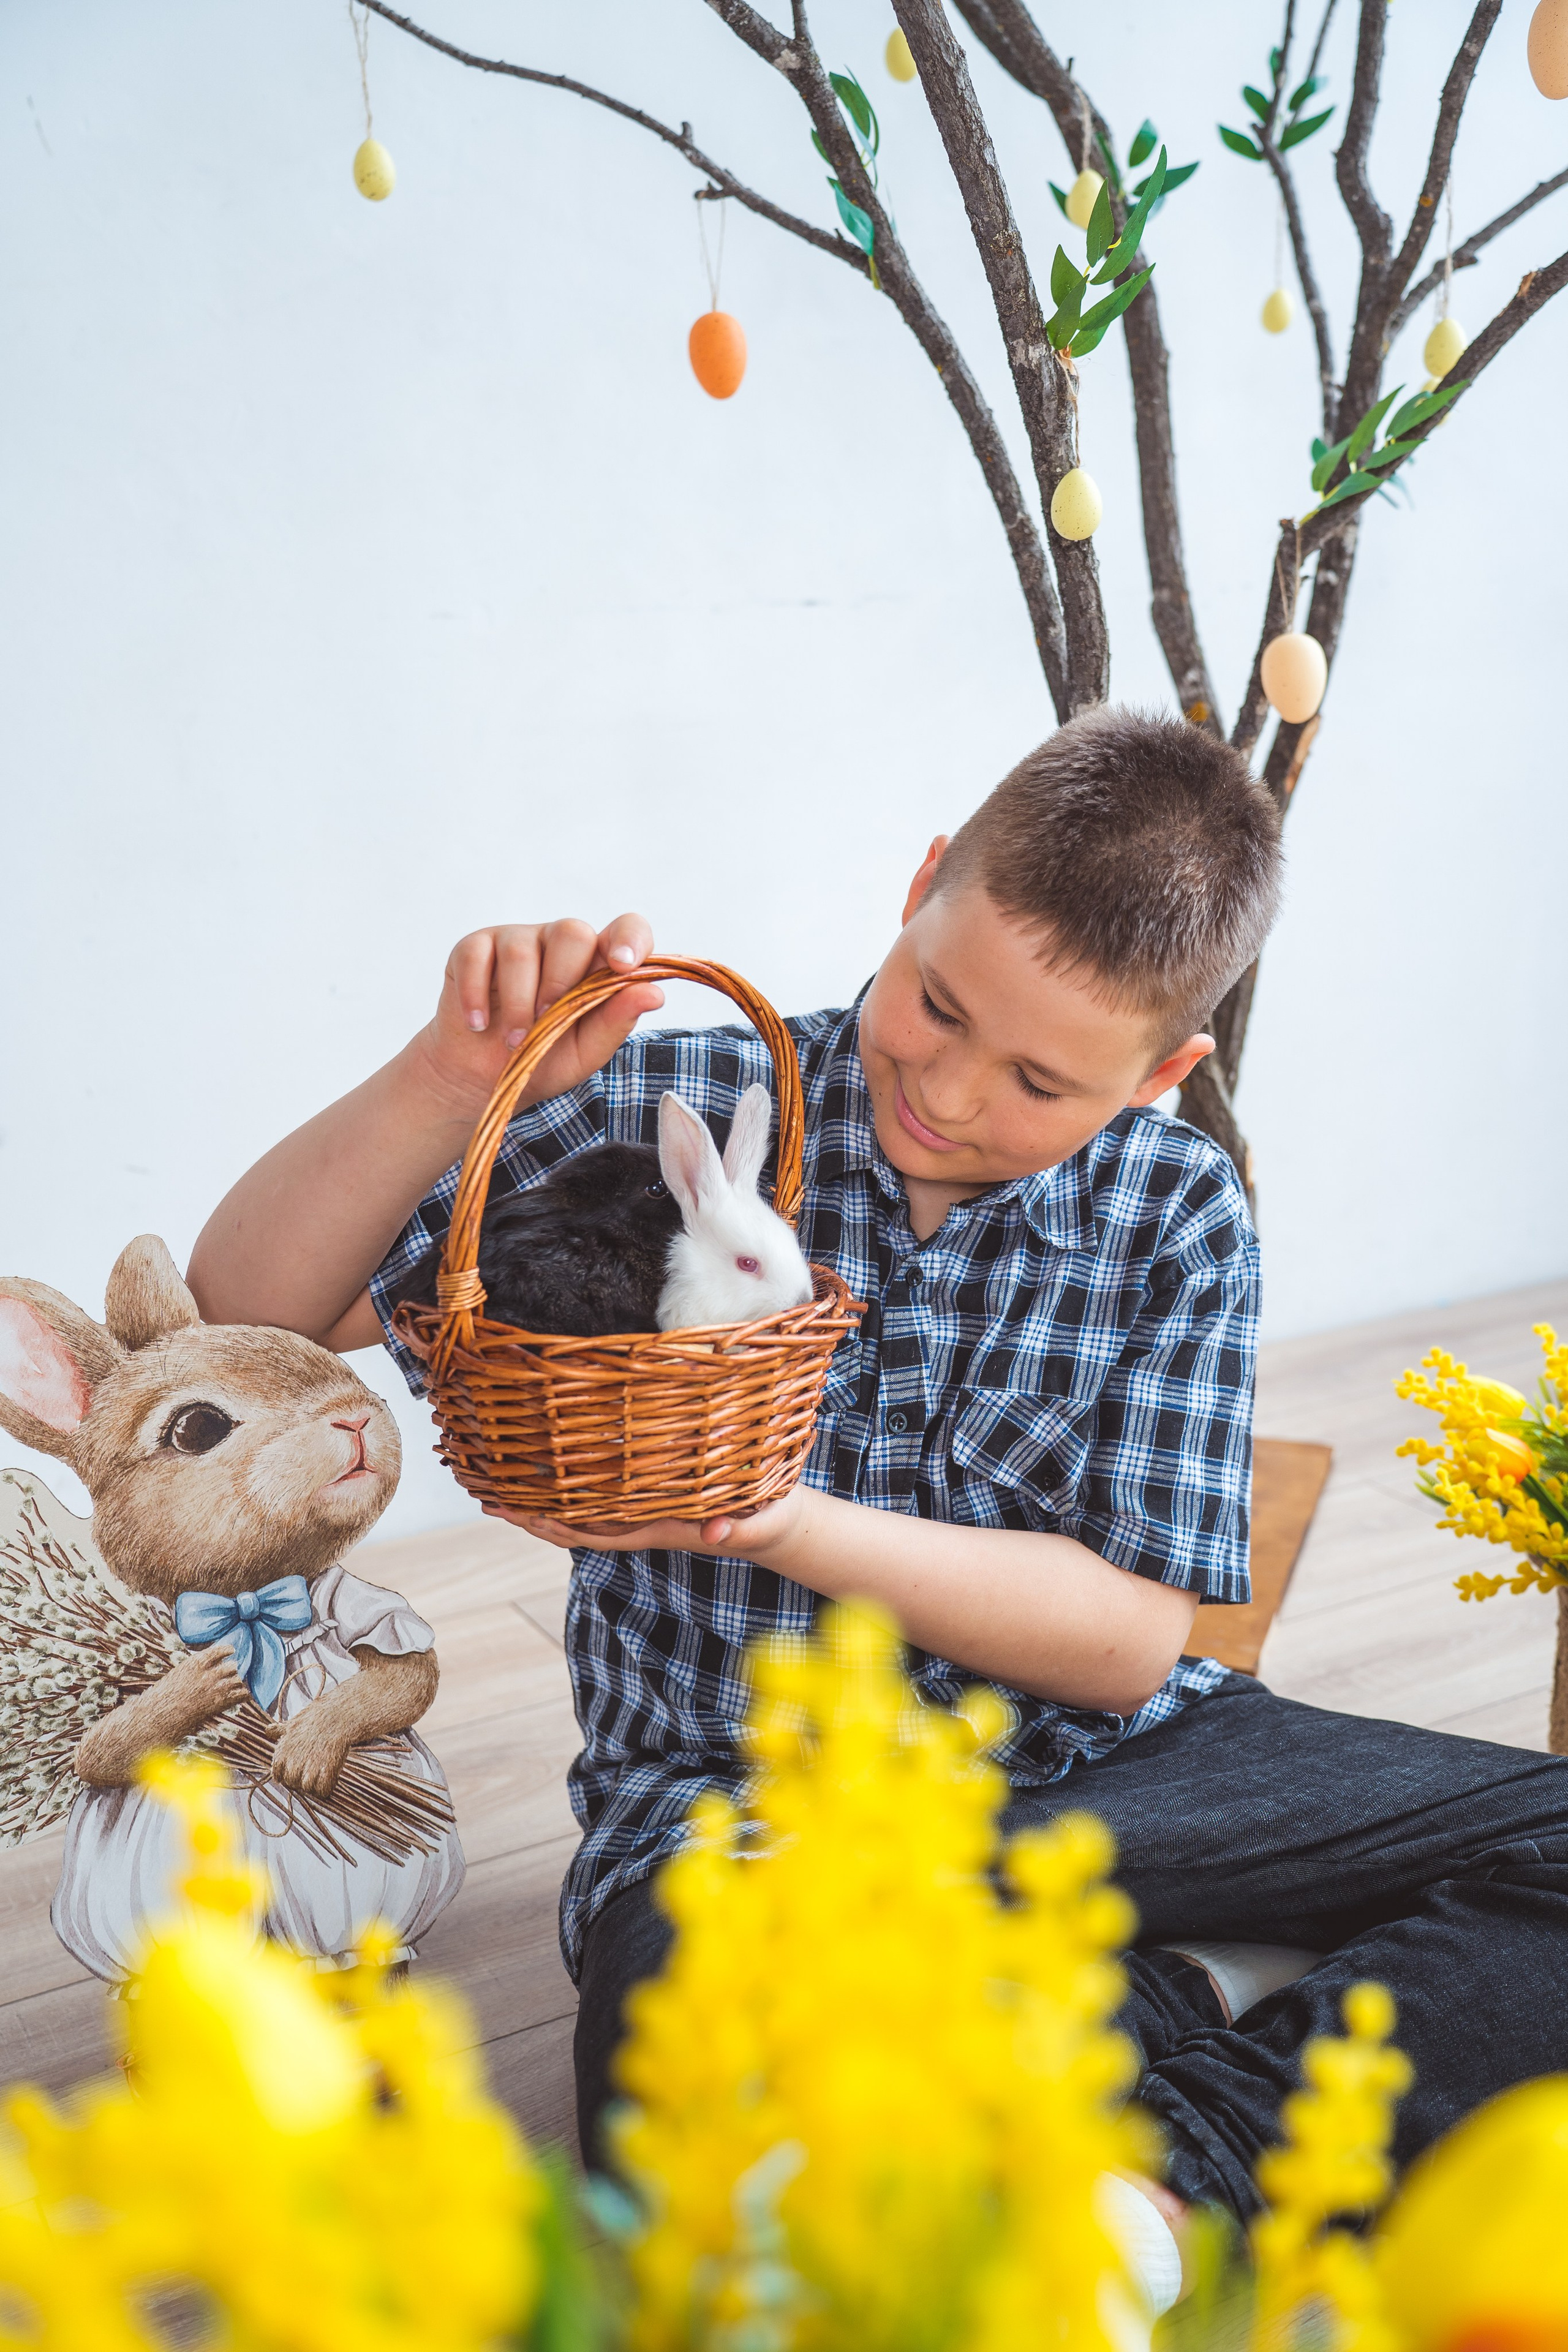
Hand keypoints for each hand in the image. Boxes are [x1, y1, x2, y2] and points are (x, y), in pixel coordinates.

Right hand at [161, 1647, 248, 1732]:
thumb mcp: (176, 1676)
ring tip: (235, 1686)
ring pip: (237, 1680)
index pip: (218, 1650)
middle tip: (231, 1673)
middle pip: (231, 1666)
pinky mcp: (220, 1703)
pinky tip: (243, 1696)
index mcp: (195, 1663)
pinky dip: (243, 1695)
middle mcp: (208, 1673)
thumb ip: (193, 1671)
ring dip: (236, 1683)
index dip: (226, 1650)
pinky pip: (241, 1695)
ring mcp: (215, 1688)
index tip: (231, 1650)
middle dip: (231, 1670)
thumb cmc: (162, 1698)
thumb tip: (205, 1669)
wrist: (158, 1716)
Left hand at [271, 1709, 354, 1798]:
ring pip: (307, 1788)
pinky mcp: (326, 1770)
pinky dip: (327, 1787)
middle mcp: (292, 1762)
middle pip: (293, 1784)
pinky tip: (332, 1776)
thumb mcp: (294, 1722)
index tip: (301, 1767)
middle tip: (315, 1768)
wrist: (339, 1713)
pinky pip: (323, 1790)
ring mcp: (309, 1767)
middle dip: (302, 1779)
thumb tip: (268, 1730)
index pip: (278, 1776)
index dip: (289, 1773)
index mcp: (282, 1752)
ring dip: (316, 1784)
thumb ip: (280, 1730)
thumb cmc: (317, 1717)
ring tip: (324, 1772)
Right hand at [408, 916, 664, 1118]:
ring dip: (517, 1004)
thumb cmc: (541, 1060)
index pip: (626, 929)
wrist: (481, 1079)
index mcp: (595, 964)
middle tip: (545, 1022)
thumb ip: (616, 1021)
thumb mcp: (585, 1050)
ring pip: (521, 950)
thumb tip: (655, 993)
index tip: (623, 966)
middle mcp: (559, 943)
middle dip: (560, 983)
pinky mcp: (474, 948)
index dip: (629, 939)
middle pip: (572, 932)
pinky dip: (476, 997)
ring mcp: (516, 940)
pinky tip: (479, 1024)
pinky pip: (477, 956)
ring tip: (513, 1040)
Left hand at [483, 1485, 809, 1567]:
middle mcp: (642, 1519)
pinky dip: (572, 1482)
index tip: (513, 1509)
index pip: (592, 1530)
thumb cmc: (770, 1520)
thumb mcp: (761, 1522)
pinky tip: (552, 1465)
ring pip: (582, 1508)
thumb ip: (740, 1528)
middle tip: (484, 1491)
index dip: (550, 1522)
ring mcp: (645, 1510)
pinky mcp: (654, 1497)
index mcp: (658, 1527)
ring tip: (501, 1476)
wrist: (781, 1524)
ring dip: (542, 1496)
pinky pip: (603, 1493)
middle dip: (528, 1510)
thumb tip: (716, 1532)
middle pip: (572, 1521)